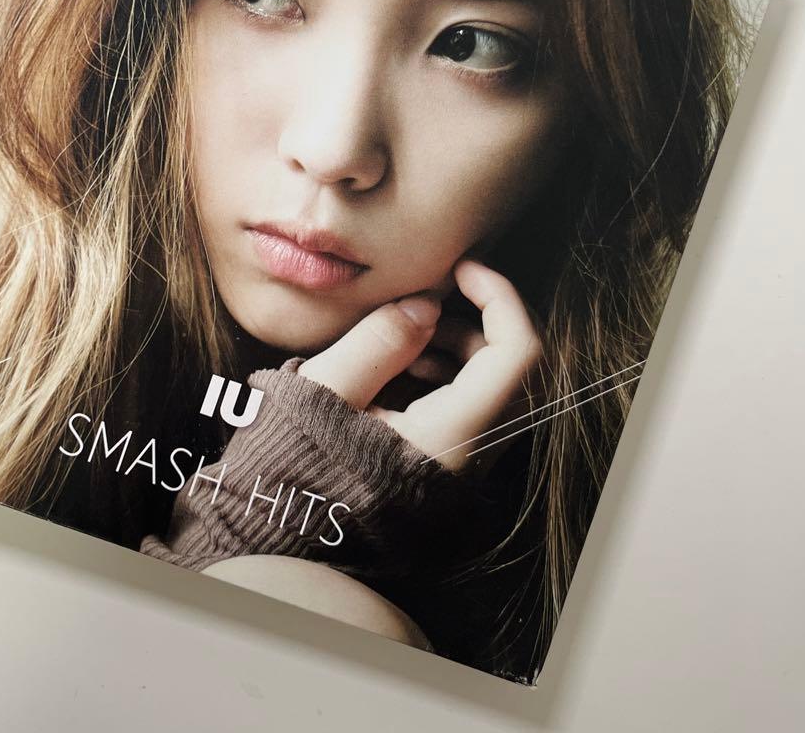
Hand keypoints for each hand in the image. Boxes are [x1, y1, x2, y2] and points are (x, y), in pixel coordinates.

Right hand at [298, 259, 541, 474]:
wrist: (287, 535)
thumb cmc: (299, 466)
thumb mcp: (326, 392)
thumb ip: (378, 341)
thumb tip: (426, 306)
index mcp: (452, 435)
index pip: (517, 354)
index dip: (499, 297)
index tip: (461, 268)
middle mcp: (472, 454)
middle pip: (512, 369)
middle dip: (476, 320)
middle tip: (427, 300)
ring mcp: (462, 464)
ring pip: (494, 387)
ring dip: (460, 347)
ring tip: (405, 335)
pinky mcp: (445, 465)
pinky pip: (471, 408)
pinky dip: (449, 374)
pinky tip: (402, 367)